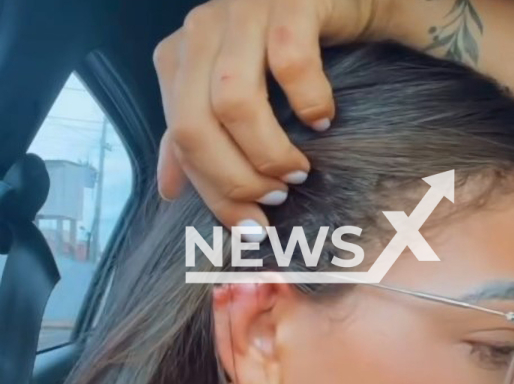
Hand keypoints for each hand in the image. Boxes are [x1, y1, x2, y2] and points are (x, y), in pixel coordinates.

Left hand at [153, 0, 393, 233]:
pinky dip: (308, 99)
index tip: (250, 226)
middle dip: (235, 178)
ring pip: (233, 100)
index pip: (179, 139)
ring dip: (268, 150)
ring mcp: (242, 11)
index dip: (213, 193)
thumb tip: (168, 190)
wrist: (340, 2)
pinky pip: (289, 59)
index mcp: (179, 59)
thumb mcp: (234, 97)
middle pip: (195, 124)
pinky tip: (322, 118)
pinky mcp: (288, 0)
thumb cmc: (289, 56)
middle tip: (276, 198)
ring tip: (299, 171)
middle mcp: (201, 32)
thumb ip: (198, 137)